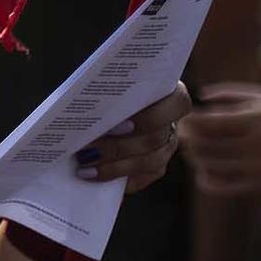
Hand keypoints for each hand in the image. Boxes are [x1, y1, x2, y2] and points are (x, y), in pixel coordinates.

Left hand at [74, 83, 190, 192]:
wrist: (99, 108)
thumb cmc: (103, 89)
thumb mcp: (106, 83)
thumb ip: (106, 88)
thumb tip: (83, 102)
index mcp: (167, 93)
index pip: (177, 103)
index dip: (152, 116)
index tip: (122, 123)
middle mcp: (171, 121)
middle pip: (155, 138)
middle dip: (119, 146)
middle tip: (88, 147)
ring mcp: (165, 147)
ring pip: (149, 161)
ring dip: (115, 165)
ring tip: (85, 163)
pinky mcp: (155, 167)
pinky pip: (140, 177)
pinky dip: (116, 177)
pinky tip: (91, 174)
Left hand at [181, 83, 260, 198]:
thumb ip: (232, 93)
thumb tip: (201, 94)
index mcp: (256, 120)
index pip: (210, 122)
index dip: (190, 120)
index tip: (184, 117)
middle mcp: (254, 145)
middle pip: (205, 144)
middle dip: (187, 139)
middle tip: (181, 134)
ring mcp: (255, 168)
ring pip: (209, 165)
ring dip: (193, 157)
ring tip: (190, 150)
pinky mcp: (256, 186)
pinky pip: (220, 186)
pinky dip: (204, 179)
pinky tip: (202, 170)